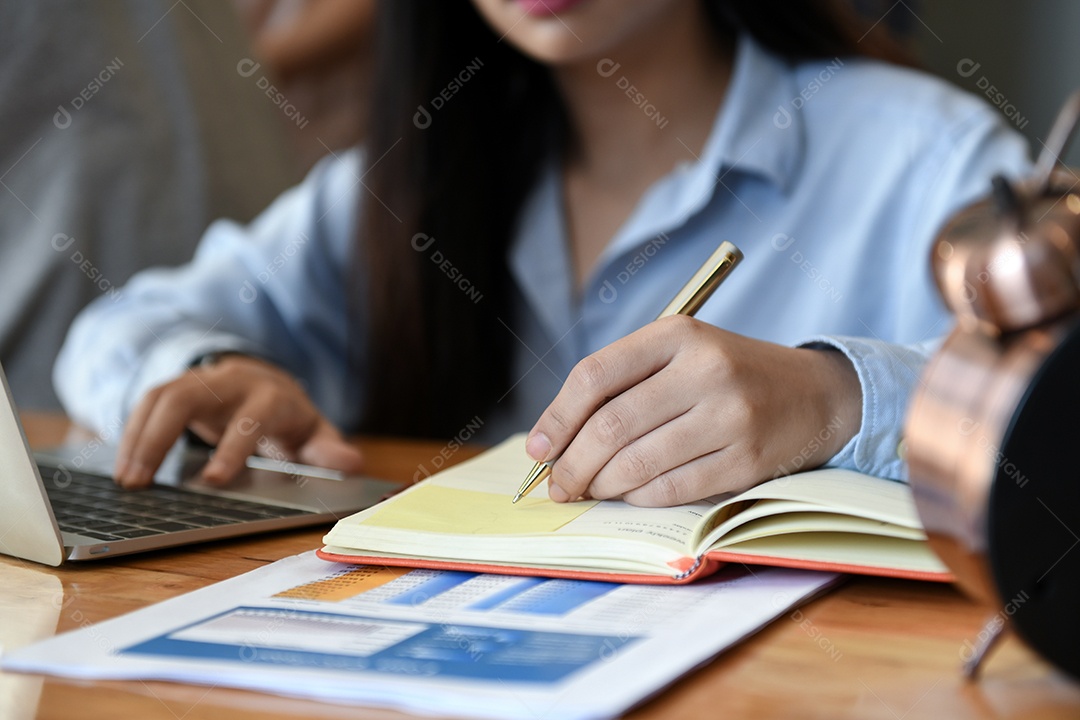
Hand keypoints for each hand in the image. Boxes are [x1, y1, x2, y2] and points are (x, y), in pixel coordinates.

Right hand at [114, 355, 363, 487]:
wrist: (267, 382)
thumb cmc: (290, 418)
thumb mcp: (314, 434)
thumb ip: (327, 451)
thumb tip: (352, 463)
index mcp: (272, 395)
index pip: (251, 418)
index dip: (232, 448)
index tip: (211, 482)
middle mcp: (233, 379)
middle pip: (189, 396)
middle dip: (161, 438)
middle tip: (140, 484)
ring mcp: (202, 378)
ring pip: (161, 396)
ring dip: (138, 436)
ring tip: (125, 480)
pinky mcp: (179, 384)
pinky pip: (147, 401)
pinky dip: (132, 430)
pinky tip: (124, 464)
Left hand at [526, 316, 861, 505]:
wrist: (815, 393)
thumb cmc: (729, 375)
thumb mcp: (680, 354)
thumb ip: (623, 383)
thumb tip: (554, 440)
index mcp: (678, 335)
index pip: (595, 375)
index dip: (556, 418)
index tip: (537, 451)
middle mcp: (705, 370)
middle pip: (610, 426)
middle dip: (572, 466)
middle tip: (559, 486)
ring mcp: (730, 416)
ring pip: (637, 464)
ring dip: (601, 486)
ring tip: (591, 490)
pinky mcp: (747, 459)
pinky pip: (672, 489)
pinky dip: (640, 497)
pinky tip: (632, 494)